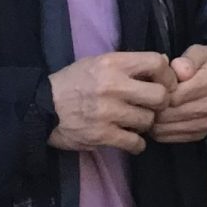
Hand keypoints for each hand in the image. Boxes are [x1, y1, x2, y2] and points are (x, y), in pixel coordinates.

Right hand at [48, 53, 172, 154]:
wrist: (40, 109)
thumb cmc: (73, 82)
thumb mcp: (100, 62)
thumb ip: (130, 63)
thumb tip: (165, 64)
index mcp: (114, 64)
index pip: (157, 63)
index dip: (167, 76)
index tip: (165, 84)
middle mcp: (113, 86)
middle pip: (159, 96)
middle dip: (160, 103)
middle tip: (153, 107)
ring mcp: (107, 112)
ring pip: (148, 120)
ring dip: (146, 123)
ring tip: (136, 122)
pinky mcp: (101, 135)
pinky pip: (134, 142)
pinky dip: (136, 144)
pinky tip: (131, 140)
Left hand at [147, 45, 206, 143]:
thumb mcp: (200, 53)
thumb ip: (187, 59)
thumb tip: (178, 69)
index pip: (174, 96)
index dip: (157, 92)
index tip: (152, 85)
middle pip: (168, 114)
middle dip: (152, 107)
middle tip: (146, 98)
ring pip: (165, 128)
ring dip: (153, 119)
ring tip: (151, 107)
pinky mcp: (200, 134)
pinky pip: (169, 137)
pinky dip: (158, 129)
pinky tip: (159, 117)